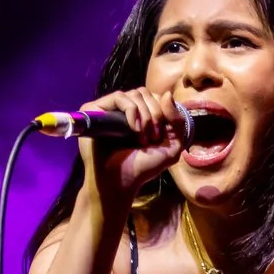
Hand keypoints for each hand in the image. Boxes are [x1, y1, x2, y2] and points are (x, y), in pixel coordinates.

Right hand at [78, 87, 185, 212]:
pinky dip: (132, 111)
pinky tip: (133, 129)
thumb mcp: (171, 146)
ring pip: (134, 94)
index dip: (163, 111)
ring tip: (142, 137)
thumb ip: (177, 121)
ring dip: (145, 115)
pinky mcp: (96, 110)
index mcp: (140, 115)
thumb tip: (167, 94)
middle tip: (153, 137)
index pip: (155, 96)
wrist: (120, 181)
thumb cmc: (143, 167)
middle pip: (146, 93)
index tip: (160, 135)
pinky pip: (118, 97)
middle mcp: (124, 110)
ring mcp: (109, 109)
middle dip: (155, 114)